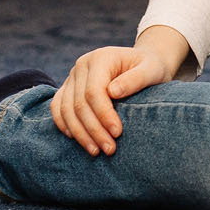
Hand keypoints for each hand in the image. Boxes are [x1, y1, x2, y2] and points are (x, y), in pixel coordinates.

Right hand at [50, 34, 180, 154]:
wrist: (141, 64)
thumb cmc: (149, 68)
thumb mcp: (151, 70)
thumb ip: (136, 78)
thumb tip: (113, 92)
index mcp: (101, 58)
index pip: (94, 91)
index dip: (103, 114)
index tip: (117, 133)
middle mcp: (82, 65)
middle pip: (79, 103)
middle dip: (94, 130)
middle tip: (110, 149)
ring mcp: (72, 76)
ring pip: (66, 109)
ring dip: (79, 134)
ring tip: (96, 151)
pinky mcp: (67, 88)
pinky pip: (57, 108)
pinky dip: (64, 125)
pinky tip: (78, 140)